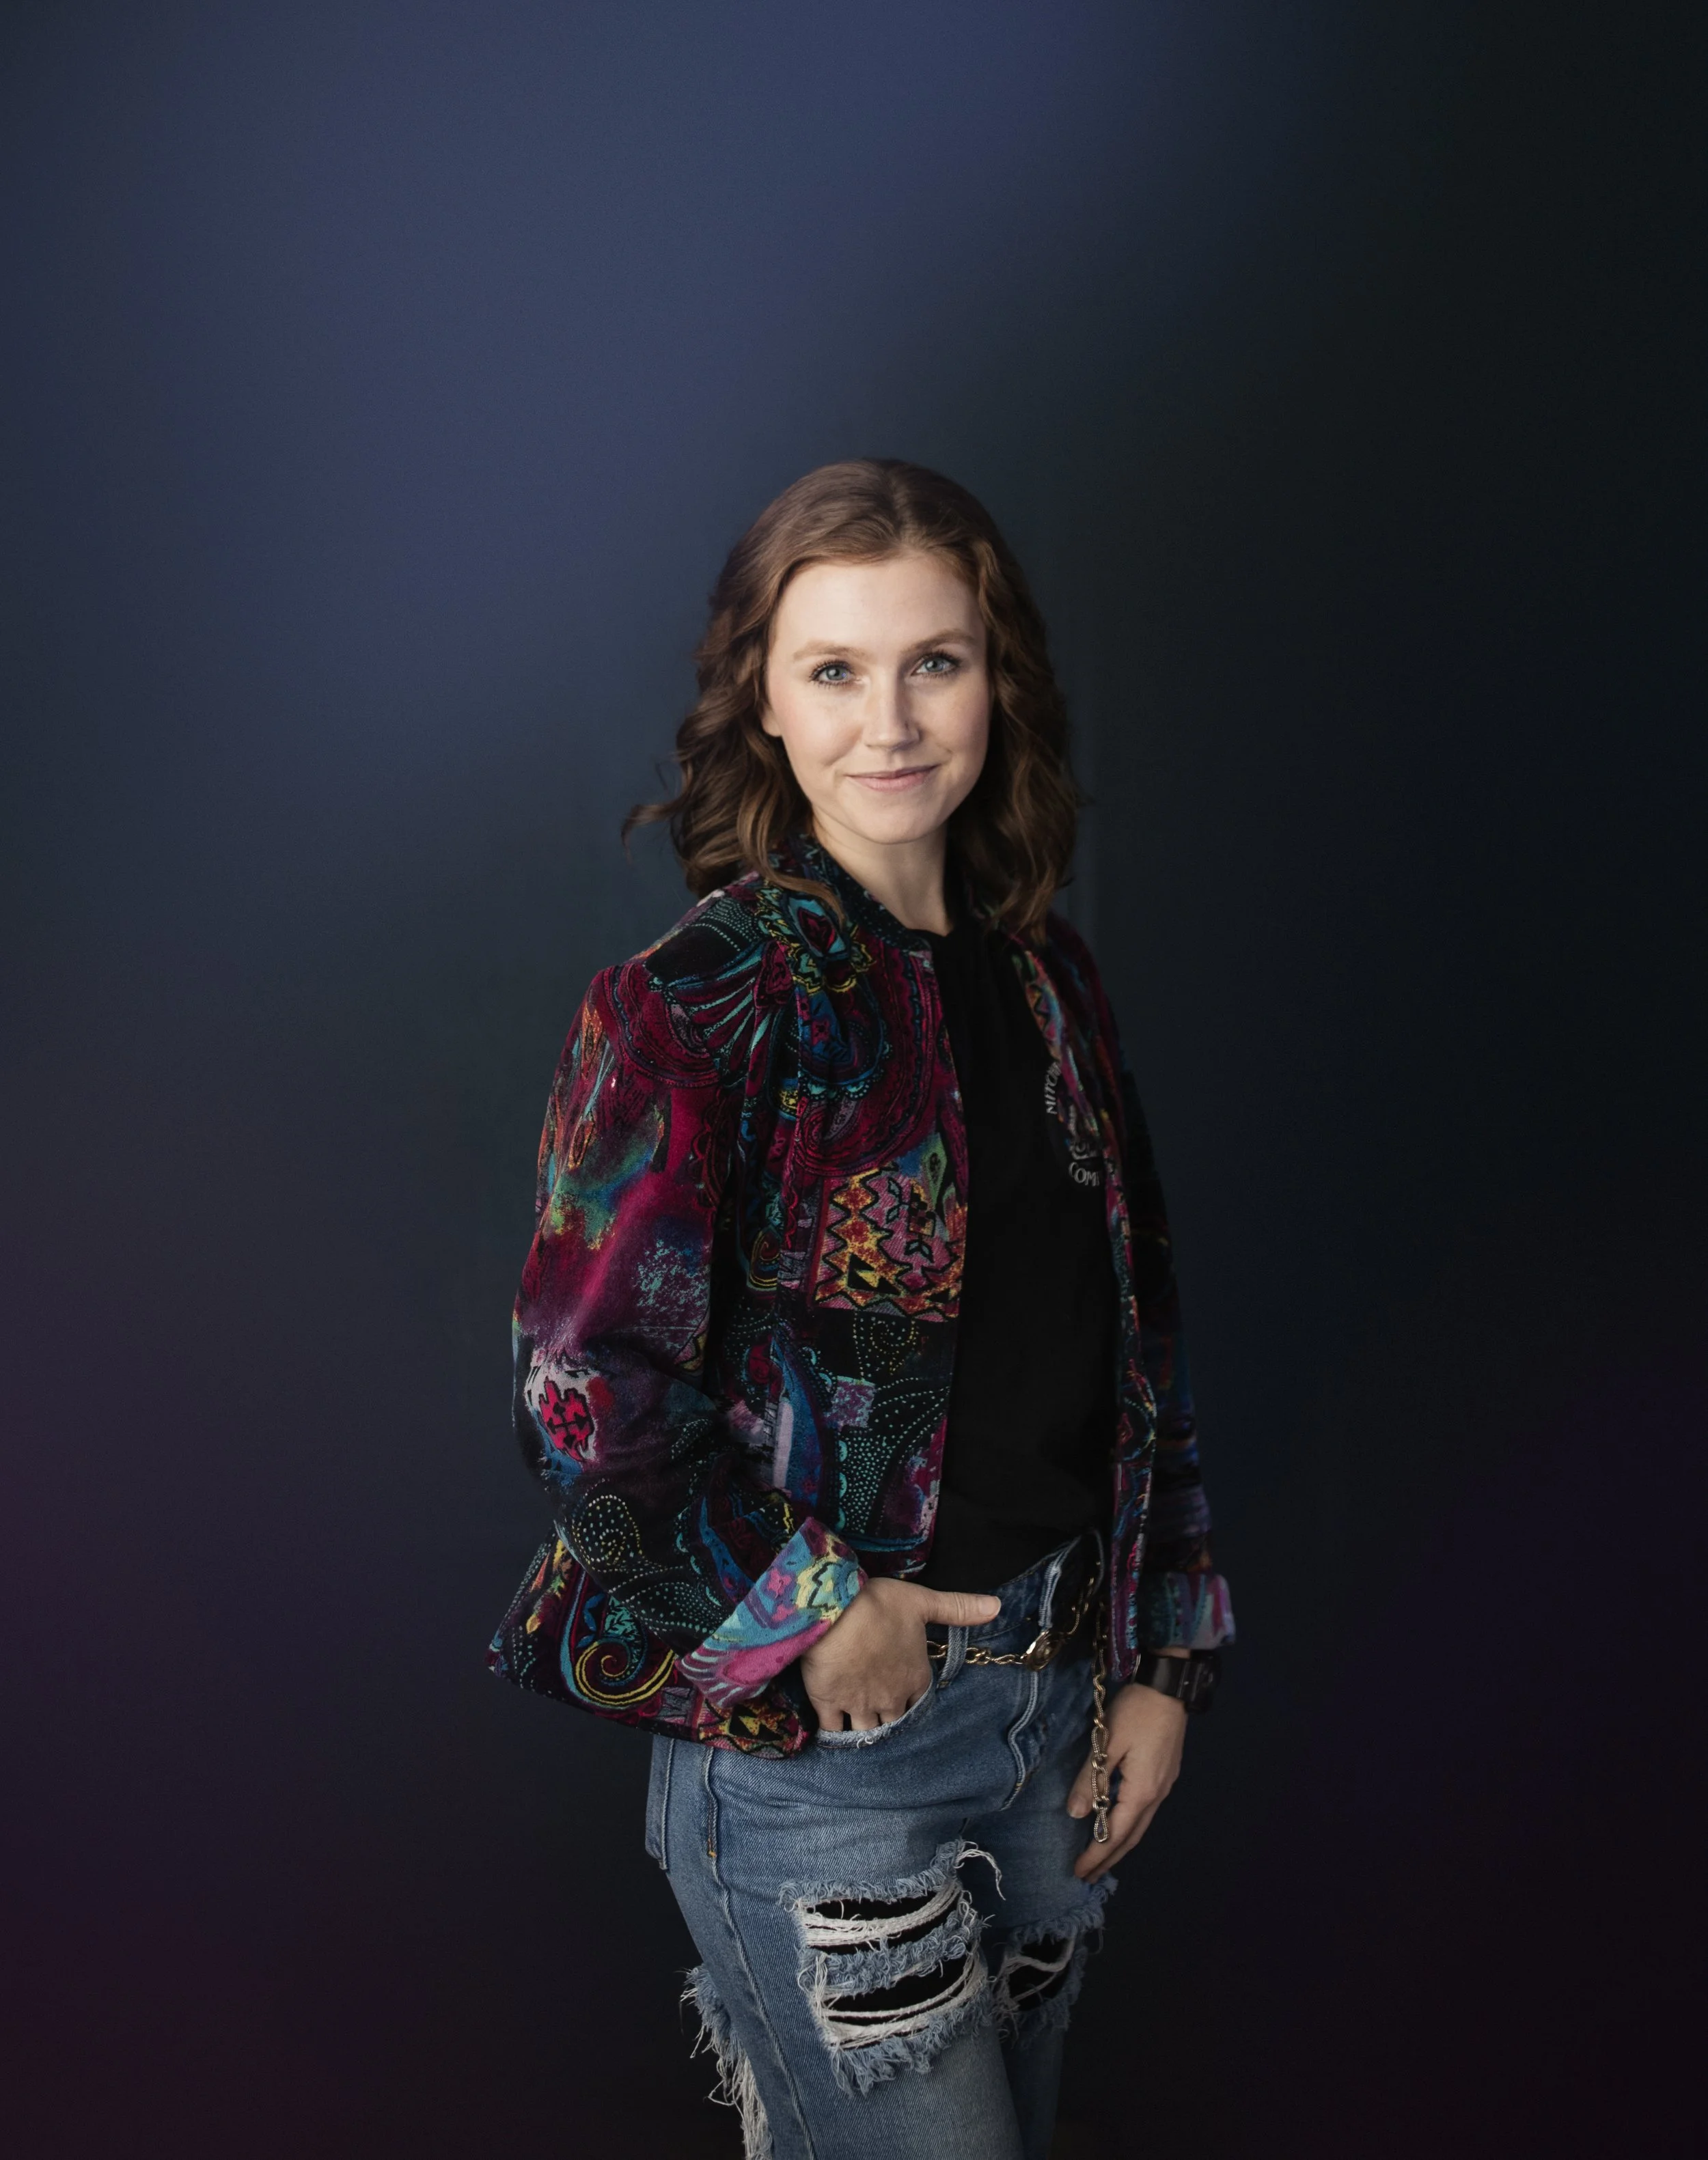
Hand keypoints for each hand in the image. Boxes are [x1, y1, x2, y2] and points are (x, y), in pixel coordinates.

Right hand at [800, 1578, 1000, 1730]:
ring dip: (865, 1733)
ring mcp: (859, 1705)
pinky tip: (833, 1739)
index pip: (919, 1702)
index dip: (912, 1702)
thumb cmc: (879, 1605)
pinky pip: (832, 1731)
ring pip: (866, 1732)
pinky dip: (834, 1736)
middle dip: (890, 1723)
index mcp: (914, 1677)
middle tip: (883, 1721)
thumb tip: (997, 1606)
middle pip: (894, 1723)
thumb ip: (959, 1608)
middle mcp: (891, 1698)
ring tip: (861, 1736)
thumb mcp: (923, 1601)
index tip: (905, 1700)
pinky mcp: (829, 1704)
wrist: (834, 1612)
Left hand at [1067, 1673, 1186, 1881]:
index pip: (1115, 1834)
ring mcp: (1165, 1786)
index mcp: (1142, 1791)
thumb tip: (1076, 1814)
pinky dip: (1129, 1826)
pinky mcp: (1165, 1774)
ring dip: (1119, 1844)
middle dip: (1108, 1858)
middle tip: (1087, 1876)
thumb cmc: (1136, 1711)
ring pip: (1140, 1826)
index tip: (1079, 1872)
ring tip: (1100, 1857)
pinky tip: (1118, 1824)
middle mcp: (1157, 1795)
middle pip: (1131, 1837)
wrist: (1169, 1686)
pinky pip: (1145, 1811)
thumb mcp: (1107, 1742)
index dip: (1096, 1855)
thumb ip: (1091, 1779)